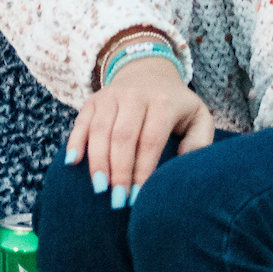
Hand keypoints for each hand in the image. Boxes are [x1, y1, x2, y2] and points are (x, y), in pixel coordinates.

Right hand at [65, 56, 214, 206]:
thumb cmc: (176, 105)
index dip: (143, 171)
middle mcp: (134, 96)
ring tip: (99, 189)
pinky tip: (72, 162)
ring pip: (99, 130)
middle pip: (122, 137)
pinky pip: (81, 121)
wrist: (148, 71)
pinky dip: (75, 141)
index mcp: (162, 103)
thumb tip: (184, 164)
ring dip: (97, 161)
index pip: (150, 141)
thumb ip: (200, 141)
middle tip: (117, 200)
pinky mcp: (93, 99)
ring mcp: (110, 96)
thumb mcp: (199, 117)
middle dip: (118, 171)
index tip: (139, 198)